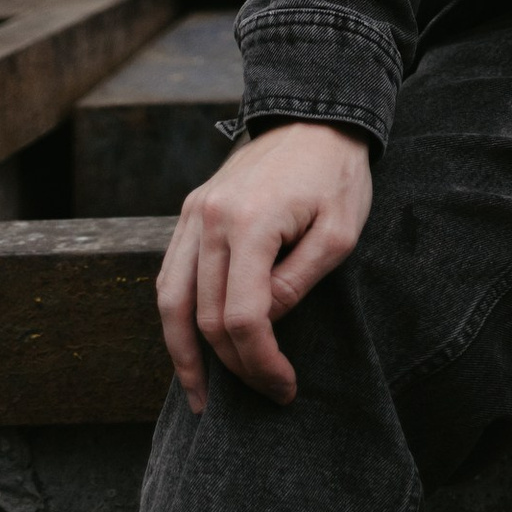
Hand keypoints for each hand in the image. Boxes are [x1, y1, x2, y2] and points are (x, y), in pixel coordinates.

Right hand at [156, 120, 373, 410]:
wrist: (314, 115)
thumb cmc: (336, 174)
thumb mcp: (340, 232)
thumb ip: (299, 282)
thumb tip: (264, 325)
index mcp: (251, 222)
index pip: (243, 317)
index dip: (261, 362)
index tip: (284, 386)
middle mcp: (211, 218)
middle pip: (206, 316)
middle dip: (233, 366)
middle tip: (264, 391)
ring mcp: (194, 212)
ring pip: (171, 301)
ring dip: (184, 354)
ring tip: (200, 395)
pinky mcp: (190, 210)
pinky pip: (171, 274)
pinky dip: (177, 317)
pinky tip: (190, 346)